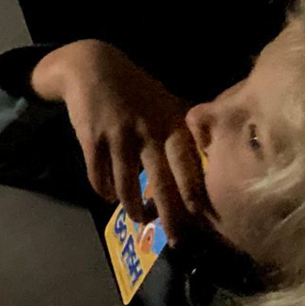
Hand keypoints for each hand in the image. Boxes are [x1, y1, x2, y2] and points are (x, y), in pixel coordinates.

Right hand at [32, 40, 208, 240]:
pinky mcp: (91, 140)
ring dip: (133, 207)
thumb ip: (187, 129)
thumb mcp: (167, 102)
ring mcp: (118, 137)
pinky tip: (109, 197)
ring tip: (139, 220)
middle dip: (170, 214)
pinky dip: (105, 191)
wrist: (92, 66)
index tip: (202, 216)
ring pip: (127, 185)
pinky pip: (99, 176)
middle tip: (176, 239)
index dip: (195, 192)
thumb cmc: (137, 89)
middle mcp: (147, 132)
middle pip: (161, 182)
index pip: (188, 164)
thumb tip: (213, 158)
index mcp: (171, 124)